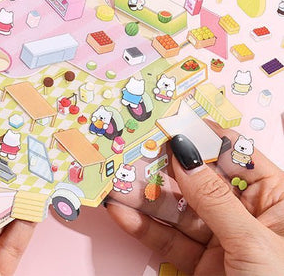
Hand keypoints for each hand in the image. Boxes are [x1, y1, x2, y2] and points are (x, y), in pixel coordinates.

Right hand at [107, 123, 283, 275]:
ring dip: (143, 196)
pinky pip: (167, 240)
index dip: (200, 136)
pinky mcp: (200, 265)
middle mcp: (246, 215)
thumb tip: (183, 149)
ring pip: (176, 209)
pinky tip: (122, 213)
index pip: (234, 154)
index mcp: (276, 200)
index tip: (167, 122)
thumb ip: (214, 197)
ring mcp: (220, 239)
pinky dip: (143, 228)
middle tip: (130, 152)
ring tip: (115, 182)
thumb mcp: (254, 244)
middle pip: (197, 179)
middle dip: (161, 167)